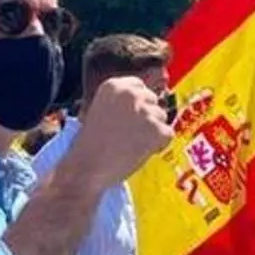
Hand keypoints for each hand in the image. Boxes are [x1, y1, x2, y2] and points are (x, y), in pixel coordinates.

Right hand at [65, 76, 171, 191]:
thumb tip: (146, 103)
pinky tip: (138, 152)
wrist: (87, 168)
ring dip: (152, 132)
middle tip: (129, 136)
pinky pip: (168, 135)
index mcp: (114, 86)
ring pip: (161, 118)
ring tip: (130, 145)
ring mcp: (145, 111)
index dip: (138, 104)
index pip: (139, 86)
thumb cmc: (90, 146)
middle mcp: (131, 94)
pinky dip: (158, 146)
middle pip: (153, 101)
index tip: (131, 118)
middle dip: (146, 118)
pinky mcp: (157, 130)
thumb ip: (121, 103)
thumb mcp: (100, 110)